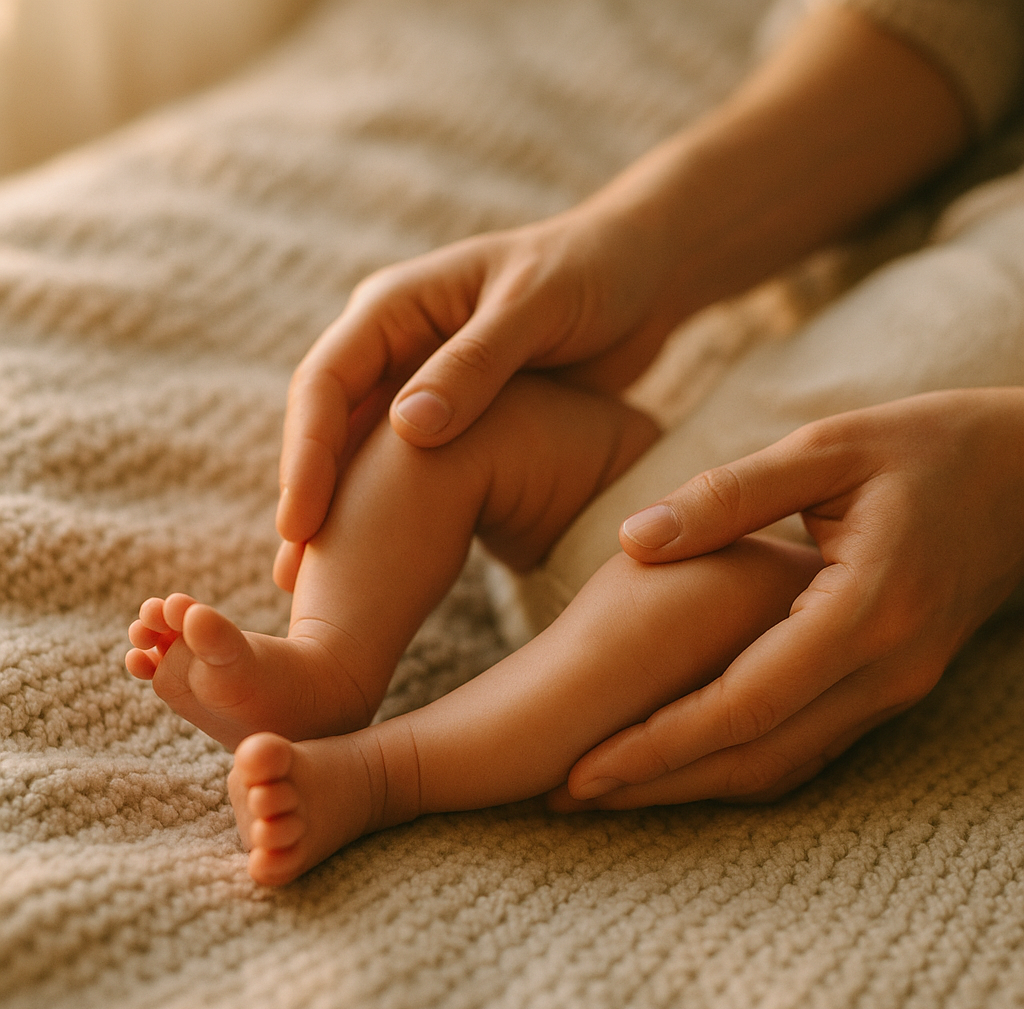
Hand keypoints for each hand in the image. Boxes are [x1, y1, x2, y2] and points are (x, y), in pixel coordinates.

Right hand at [274, 205, 685, 564]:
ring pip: (359, 452)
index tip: (301, 523)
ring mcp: (420, 380)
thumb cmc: (593, 274)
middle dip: (309, 494)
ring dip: (340, 511)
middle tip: (297, 573)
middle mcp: (395, 344)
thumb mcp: (537, 307)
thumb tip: (408, 429)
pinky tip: (383, 563)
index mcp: (397, 304)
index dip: (307, 453)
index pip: (325, 380)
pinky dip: (388, 509)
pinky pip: (406, 465)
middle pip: (328, 424)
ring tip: (317, 583)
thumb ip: (476, 363)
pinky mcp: (453, 414)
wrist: (640, 275)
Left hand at [553, 388, 1023, 808]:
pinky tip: (685, 765)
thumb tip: (633, 538)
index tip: (583, 767)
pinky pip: (810, 746)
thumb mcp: (823, 450)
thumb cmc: (921, 448)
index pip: (746, 701)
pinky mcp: (891, 685)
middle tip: (568, 796)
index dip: (660, 742)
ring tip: (608, 791)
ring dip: (694, 784)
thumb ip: (727, 495)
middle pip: (758, 752)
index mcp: (865, 608)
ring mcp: (896, 686)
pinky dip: (742, 764)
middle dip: (660, 782)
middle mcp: (886, 668)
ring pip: (784, 763)